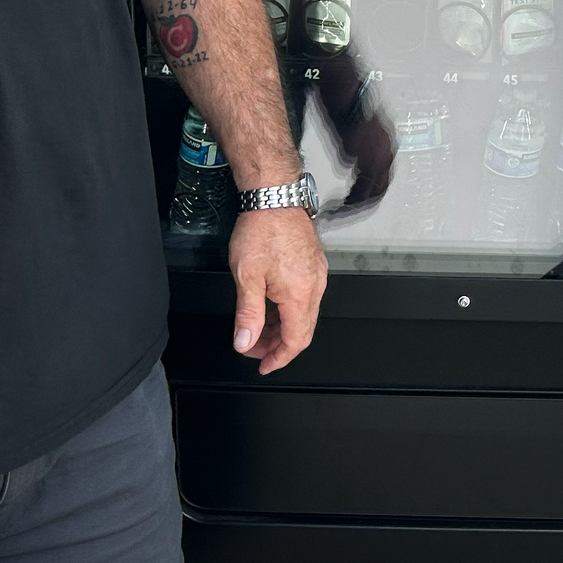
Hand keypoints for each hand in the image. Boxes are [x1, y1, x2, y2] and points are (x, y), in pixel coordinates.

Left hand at [229, 205, 327, 373]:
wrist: (275, 197)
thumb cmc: (262, 230)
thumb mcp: (246, 277)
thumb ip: (247, 314)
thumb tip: (245, 342)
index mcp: (300, 294)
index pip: (295, 340)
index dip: (278, 358)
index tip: (263, 365)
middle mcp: (315, 286)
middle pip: (302, 330)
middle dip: (277, 345)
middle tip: (254, 348)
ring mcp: (317, 274)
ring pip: (304, 314)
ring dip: (282, 327)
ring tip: (258, 328)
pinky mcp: (314, 263)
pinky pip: (306, 296)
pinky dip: (288, 309)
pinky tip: (271, 305)